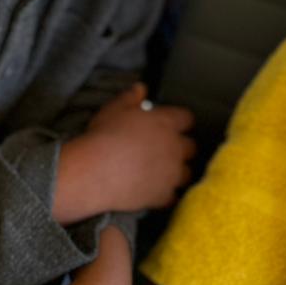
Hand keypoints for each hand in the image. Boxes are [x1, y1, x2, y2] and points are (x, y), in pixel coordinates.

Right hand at [53, 83, 194, 222]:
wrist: (94, 172)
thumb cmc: (103, 137)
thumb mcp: (114, 109)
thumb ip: (131, 97)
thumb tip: (141, 88)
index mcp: (166, 122)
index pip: (187, 118)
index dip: (179, 121)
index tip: (171, 124)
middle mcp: (175, 147)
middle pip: (191, 147)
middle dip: (180, 148)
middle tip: (165, 149)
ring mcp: (171, 173)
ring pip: (186, 173)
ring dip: (177, 172)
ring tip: (162, 172)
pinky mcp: (163, 195)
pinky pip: (173, 196)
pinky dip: (166, 194)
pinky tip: (154, 191)